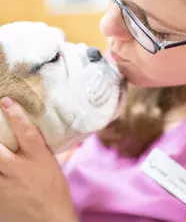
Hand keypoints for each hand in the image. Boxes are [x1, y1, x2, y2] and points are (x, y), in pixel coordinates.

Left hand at [0, 97, 78, 221]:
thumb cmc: (54, 187)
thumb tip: (28, 134)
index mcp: (38, 157)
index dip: (16, 115)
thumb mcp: (51, 164)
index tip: (6, 101)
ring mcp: (6, 184)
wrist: (50, 217)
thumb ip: (38, 149)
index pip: (27, 132)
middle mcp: (20, 168)